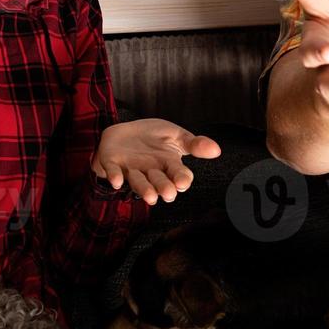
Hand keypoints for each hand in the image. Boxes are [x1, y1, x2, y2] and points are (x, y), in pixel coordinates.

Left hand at [92, 118, 220, 205]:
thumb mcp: (175, 135)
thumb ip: (194, 144)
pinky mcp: (112, 163)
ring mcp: (131, 170)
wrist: (124, 131)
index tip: (183, 183)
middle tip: (169, 193)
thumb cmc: (153, 137)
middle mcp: (151, 172)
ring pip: (138, 182)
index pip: (178, 175)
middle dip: (164, 188)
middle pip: (159, 182)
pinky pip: (112, 171)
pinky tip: (117, 181)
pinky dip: (114, 176)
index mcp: (168, 165)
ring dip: (144, 189)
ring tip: (151, 197)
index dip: (181, 180)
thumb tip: (217, 149)